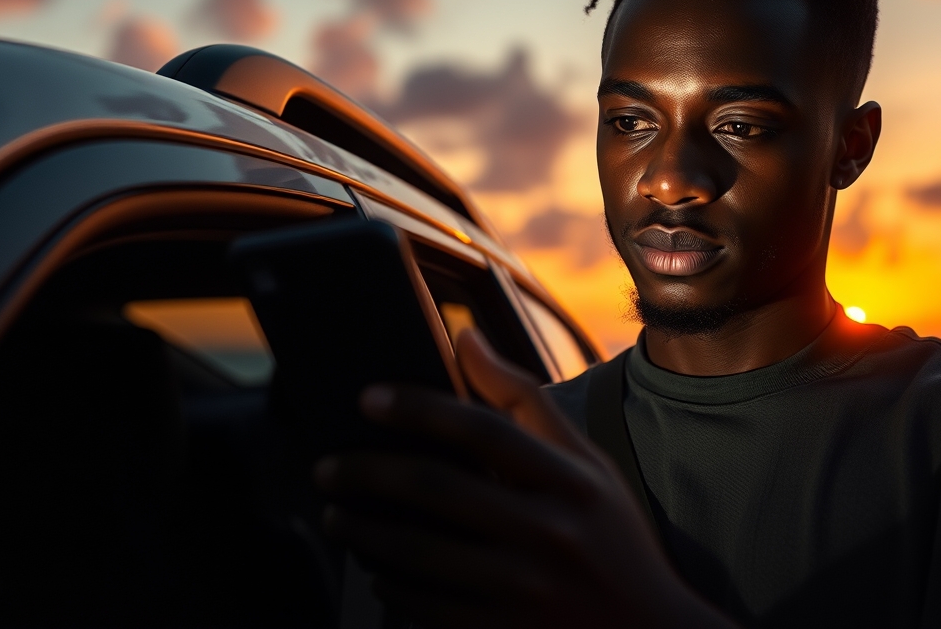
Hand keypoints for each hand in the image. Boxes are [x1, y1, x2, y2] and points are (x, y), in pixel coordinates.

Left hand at [315, 328, 737, 628]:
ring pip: (418, 551)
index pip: (484, 430)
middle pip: (437, 489)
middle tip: (328, 468)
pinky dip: (388, 580)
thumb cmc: (612, 538)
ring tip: (337, 516)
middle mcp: (548, 533)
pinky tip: (375, 564)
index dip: (419, 408)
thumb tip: (465, 338)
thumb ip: (525, 401)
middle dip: (367, 473)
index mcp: (571, 483)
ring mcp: (523, 589)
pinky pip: (423, 603)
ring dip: (363, 530)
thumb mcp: (588, 465)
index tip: (368, 398)